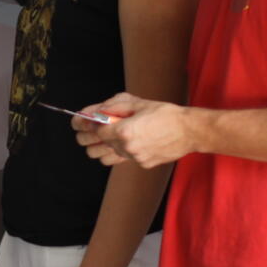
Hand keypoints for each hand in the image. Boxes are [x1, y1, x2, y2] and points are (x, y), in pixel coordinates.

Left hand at [72, 93, 193, 168]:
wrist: (188, 131)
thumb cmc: (164, 114)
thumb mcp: (136, 103)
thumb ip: (111, 106)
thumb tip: (93, 111)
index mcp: (123, 130)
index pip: (93, 130)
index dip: (82, 124)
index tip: (78, 121)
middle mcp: (126, 147)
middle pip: (92, 148)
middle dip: (85, 138)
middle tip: (85, 130)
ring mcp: (134, 158)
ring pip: (103, 158)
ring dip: (100, 148)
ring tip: (104, 138)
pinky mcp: (141, 164)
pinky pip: (121, 159)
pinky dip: (117, 152)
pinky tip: (124, 142)